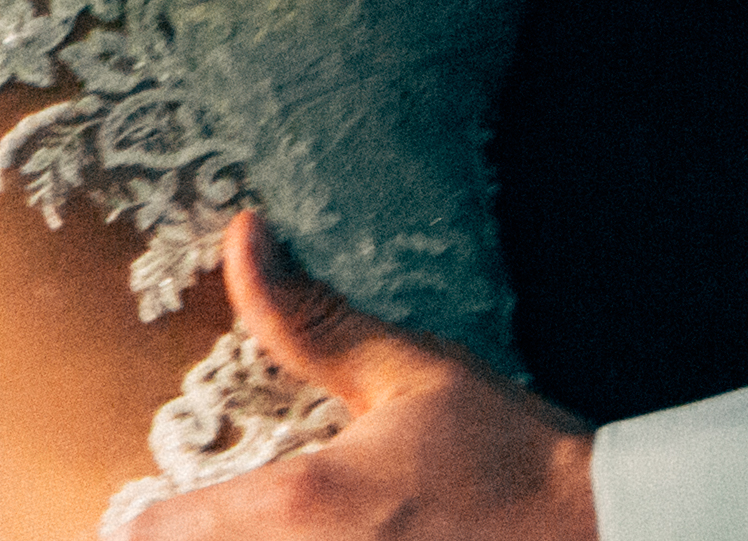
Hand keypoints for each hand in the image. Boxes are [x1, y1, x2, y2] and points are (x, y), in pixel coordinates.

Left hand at [105, 215, 595, 540]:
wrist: (604, 530)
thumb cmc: (509, 455)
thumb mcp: (408, 374)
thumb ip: (308, 320)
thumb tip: (244, 237)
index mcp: (297, 504)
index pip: (154, 531)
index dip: (143, 519)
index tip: (150, 508)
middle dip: (188, 536)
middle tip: (195, 516)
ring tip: (260, 527)